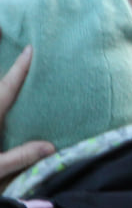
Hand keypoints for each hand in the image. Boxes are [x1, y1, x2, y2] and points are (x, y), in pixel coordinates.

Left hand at [0, 46, 54, 179]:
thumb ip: (20, 157)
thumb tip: (50, 147)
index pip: (6, 88)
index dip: (19, 69)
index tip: (30, 50)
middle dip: (11, 75)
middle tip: (27, 61)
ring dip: (3, 90)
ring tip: (18, 84)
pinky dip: (1, 102)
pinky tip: (5, 108)